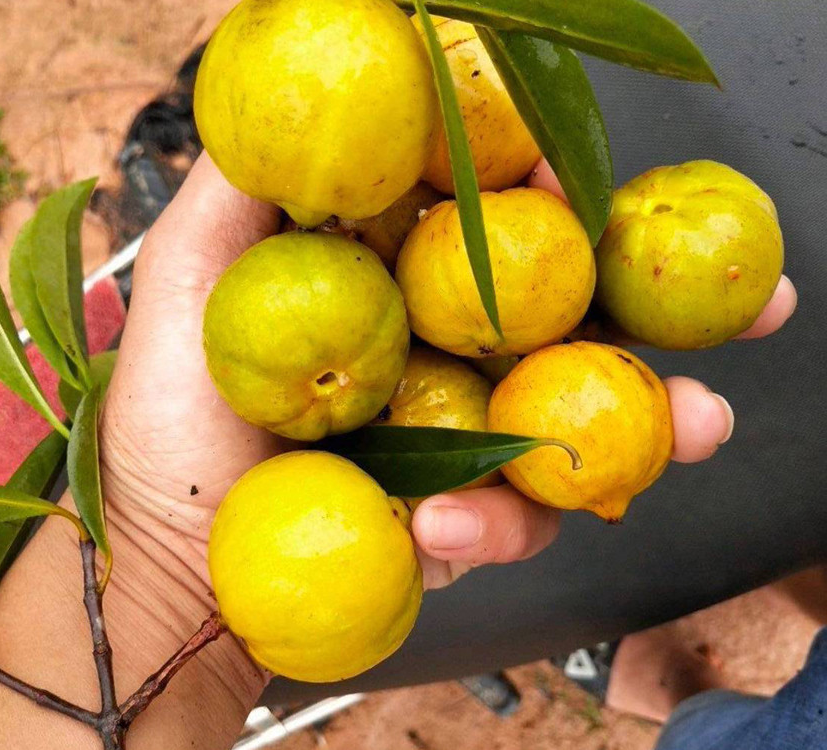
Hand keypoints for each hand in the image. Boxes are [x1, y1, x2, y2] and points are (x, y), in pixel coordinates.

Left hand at [100, 153, 797, 601]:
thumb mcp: (186, 279)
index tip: (587, 192)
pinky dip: (496, 525)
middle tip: (749, 307)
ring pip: (570, 426)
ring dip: (639, 428)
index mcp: (385, 295)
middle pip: (562, 328)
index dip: (550, 211)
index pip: (488, 238)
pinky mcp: (456, 523)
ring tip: (689, 426)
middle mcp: (434, 363)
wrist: (161, 569)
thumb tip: (303, 104)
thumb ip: (245, 188)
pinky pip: (508, 521)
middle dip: (658, 317)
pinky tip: (449, 529)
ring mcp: (454, 447)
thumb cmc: (163, 426)